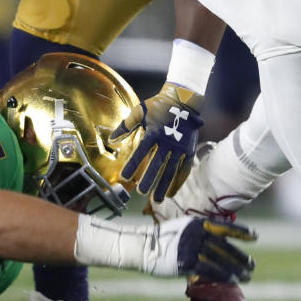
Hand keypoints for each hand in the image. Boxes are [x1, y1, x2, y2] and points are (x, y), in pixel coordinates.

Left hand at [112, 82, 204, 201]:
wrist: (183, 100)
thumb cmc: (158, 106)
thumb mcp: (140, 111)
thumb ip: (125, 126)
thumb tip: (111, 139)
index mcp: (154, 132)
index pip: (141, 152)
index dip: (132, 165)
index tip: (124, 177)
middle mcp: (168, 141)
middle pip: (157, 164)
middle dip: (149, 179)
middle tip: (142, 192)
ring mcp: (180, 147)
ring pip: (171, 170)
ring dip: (164, 186)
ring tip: (157, 199)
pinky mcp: (189, 150)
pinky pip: (184, 169)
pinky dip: (178, 182)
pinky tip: (172, 192)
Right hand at [145, 217, 254, 281]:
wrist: (144, 247)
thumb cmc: (165, 238)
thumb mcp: (184, 228)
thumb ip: (201, 231)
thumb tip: (220, 235)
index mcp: (199, 223)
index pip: (225, 226)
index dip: (241, 231)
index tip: (255, 236)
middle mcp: (198, 234)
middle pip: (225, 247)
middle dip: (241, 257)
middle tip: (252, 265)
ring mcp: (193, 248)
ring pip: (220, 261)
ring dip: (235, 269)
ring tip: (246, 276)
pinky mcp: (187, 263)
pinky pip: (210, 271)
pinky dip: (223, 276)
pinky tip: (232, 281)